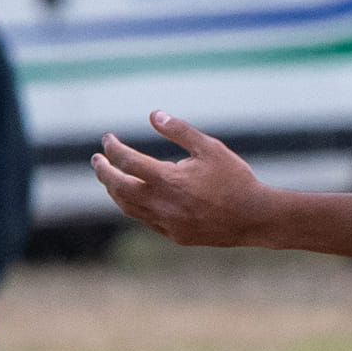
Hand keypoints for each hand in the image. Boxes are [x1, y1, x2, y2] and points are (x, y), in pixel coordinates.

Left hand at [92, 112, 270, 244]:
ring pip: (128, 207)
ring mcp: (166, 222)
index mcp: (167, 179)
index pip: (127, 161)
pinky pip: (145, 219)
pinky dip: (133, 206)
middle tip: (97, 160)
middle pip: (118, 187)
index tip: (108, 139)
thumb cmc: (234, 178)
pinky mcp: (174, 235)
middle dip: (103, 172)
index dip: (113, 148)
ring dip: (115, 191)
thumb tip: (154, 115)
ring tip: (110, 178)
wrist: (254, 217)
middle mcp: (161, 203)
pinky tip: (135, 198)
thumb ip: (179, 131)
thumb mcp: (209, 148)